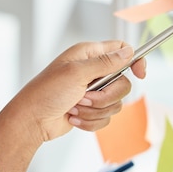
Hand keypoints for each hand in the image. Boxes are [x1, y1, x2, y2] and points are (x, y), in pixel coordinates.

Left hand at [13, 41, 142, 142]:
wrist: (32, 120)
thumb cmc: (46, 93)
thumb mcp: (76, 73)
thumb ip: (105, 63)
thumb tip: (127, 52)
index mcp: (88, 55)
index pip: (121, 50)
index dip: (134, 60)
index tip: (140, 74)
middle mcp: (92, 72)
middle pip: (122, 83)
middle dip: (106, 96)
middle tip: (85, 97)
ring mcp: (91, 92)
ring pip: (115, 103)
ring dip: (94, 111)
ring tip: (74, 108)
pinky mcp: (89, 110)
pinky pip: (105, 117)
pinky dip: (90, 121)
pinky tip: (73, 118)